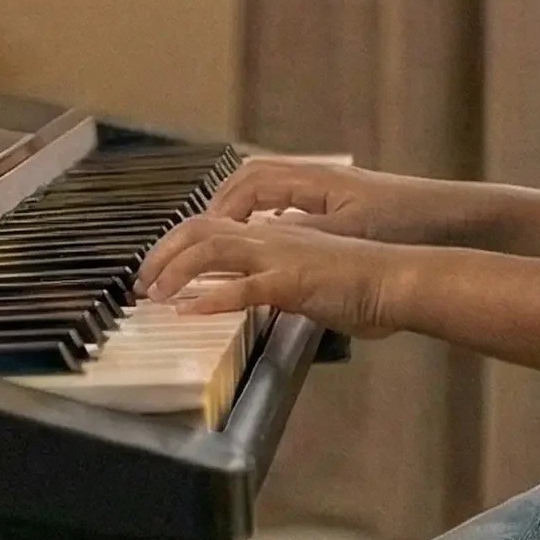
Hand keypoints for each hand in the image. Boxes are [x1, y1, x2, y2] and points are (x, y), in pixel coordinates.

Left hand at [135, 217, 405, 338]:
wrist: (400, 279)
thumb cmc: (363, 283)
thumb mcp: (310, 278)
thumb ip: (279, 280)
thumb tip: (255, 294)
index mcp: (275, 234)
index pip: (213, 226)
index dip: (178, 244)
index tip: (158, 270)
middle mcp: (272, 236)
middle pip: (200, 229)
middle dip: (162, 253)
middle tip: (139, 283)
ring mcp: (280, 256)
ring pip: (212, 250)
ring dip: (175, 271)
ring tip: (153, 296)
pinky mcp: (293, 282)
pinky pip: (244, 288)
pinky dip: (211, 299)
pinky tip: (189, 312)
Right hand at [195, 157, 444, 243]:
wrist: (457, 221)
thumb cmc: (410, 222)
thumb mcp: (350, 233)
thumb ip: (301, 235)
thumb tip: (259, 237)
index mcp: (316, 179)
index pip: (251, 183)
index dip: (222, 209)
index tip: (203, 235)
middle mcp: (320, 179)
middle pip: (254, 180)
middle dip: (223, 205)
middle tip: (199, 236)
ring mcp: (333, 191)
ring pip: (273, 192)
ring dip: (245, 212)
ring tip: (223, 241)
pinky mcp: (346, 207)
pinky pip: (293, 205)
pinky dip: (270, 219)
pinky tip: (269, 246)